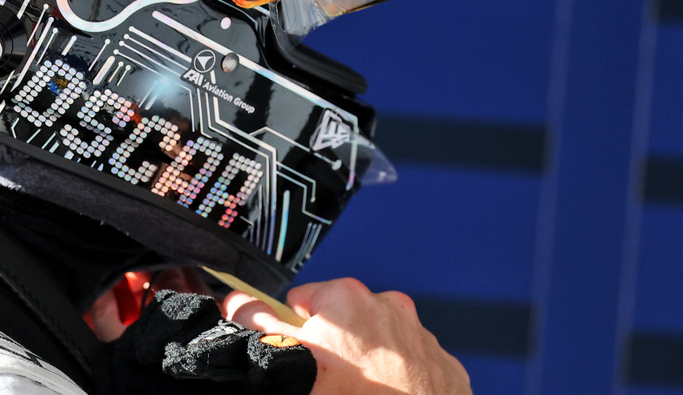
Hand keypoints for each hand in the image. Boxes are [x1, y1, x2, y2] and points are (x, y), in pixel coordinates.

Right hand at [223, 278, 471, 394]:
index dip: (296, 330)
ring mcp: (422, 338)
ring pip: (382, 343)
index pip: (304, 300)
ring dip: (370, 362)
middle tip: (330, 382)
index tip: (301, 355)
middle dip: (335, 346)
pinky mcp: (446, 368)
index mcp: (347, 298)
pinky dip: (402, 380)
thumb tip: (236, 299)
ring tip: (359, 392)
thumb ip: (256, 322)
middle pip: (345, 320)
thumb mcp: (286, 358)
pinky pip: (414, 366)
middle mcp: (389, 308)